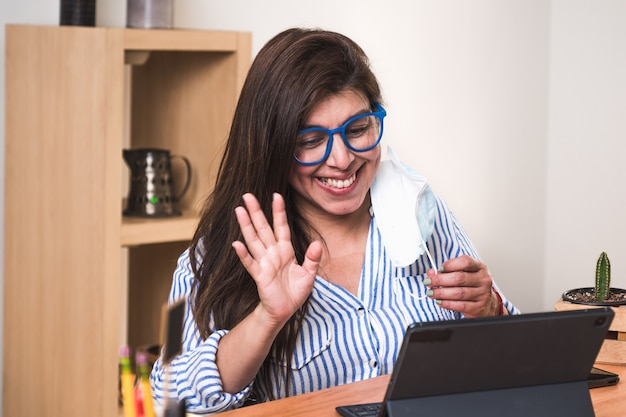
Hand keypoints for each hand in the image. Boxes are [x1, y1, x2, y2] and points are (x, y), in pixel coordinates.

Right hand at [232, 193, 322, 327]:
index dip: (279, 212)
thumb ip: (312, 258)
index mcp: (285, 250)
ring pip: (253, 240)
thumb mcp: (309, 274)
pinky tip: (237, 244)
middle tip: (248, 195)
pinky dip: (243, 254)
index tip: (276, 195)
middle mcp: (273, 253)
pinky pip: (250, 263)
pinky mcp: (260, 276)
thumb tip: (316, 243)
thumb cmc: (295, 291)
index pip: (281, 226)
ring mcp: (264, 263)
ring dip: (246, 226)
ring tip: (239, 211)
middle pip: (263, 228)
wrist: (284, 311)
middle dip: (256, 212)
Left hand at [425, 255, 500, 317]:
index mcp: (479, 267)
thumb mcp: (462, 274)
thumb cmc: (471, 286)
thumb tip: (431, 273)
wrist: (486, 304)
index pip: (465, 262)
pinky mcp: (479, 307)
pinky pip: (460, 305)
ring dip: (441, 293)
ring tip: (431, 293)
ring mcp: (482, 294)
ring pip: (458, 293)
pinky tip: (439, 301)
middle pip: (459, 278)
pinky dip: (447, 303)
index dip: (449, 265)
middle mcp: (483, 279)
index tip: (438, 269)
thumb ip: (447, 271)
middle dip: (440, 280)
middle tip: (429, 282)